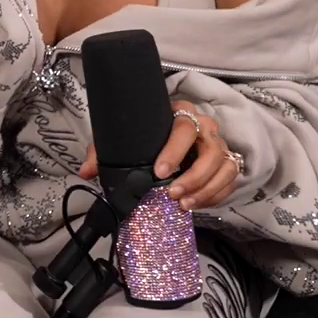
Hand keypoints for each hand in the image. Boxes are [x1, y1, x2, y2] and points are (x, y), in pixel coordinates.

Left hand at [80, 101, 240, 210]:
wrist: (168, 137)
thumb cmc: (146, 135)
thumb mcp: (123, 138)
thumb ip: (103, 152)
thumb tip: (87, 171)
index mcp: (181, 113)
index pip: (185, 127)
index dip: (174, 151)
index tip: (159, 172)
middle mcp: (206, 127)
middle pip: (211, 151)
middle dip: (193, 176)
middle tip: (172, 195)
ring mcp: (220, 145)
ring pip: (225, 167)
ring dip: (207, 189)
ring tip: (184, 205)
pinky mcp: (227, 164)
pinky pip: (230, 181)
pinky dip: (216, 195)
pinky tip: (197, 205)